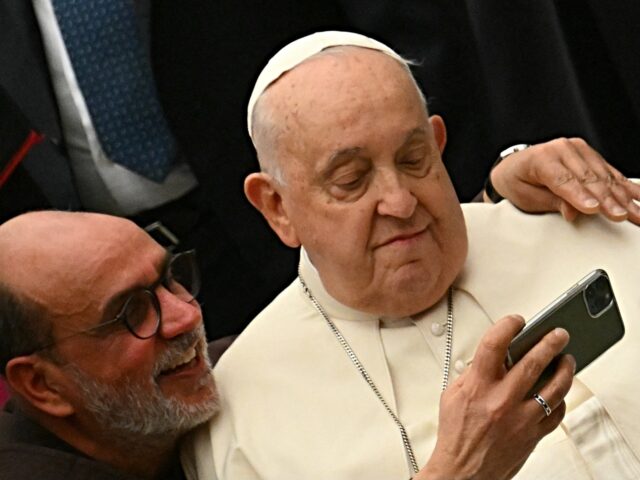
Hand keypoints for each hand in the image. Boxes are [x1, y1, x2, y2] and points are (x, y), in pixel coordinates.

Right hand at [415, 315, 574, 479]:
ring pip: (555, 387)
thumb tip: (491, 357)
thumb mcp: (453, 395)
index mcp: (479, 386)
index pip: (495, 344)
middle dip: (550, 342)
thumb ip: (472, 373)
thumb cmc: (456, 435)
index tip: (516, 321)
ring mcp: (521, 418)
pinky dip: (560, 400)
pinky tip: (560, 392)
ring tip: (567, 359)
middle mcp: (502, 400)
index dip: (508, 325)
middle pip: (534, 361)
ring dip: (565, 369)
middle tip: (558, 334)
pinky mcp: (533, 435)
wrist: (463, 472)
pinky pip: (556, 413)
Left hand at [486, 138, 639, 223]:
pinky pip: (610, 172)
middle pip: (590, 179)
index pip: (565, 181)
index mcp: (542, 158)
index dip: (581, 196)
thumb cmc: (517, 181)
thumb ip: (550, 203)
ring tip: (636, 213)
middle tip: (621, 216)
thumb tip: (573, 212)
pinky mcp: (590, 155)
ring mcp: (579, 150)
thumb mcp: (525, 197)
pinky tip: (639, 197)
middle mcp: (563, 149)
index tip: (595, 209)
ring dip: (622, 196)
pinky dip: (625, 186)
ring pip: (604, 176)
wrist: (513, 166)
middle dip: (608, 199)